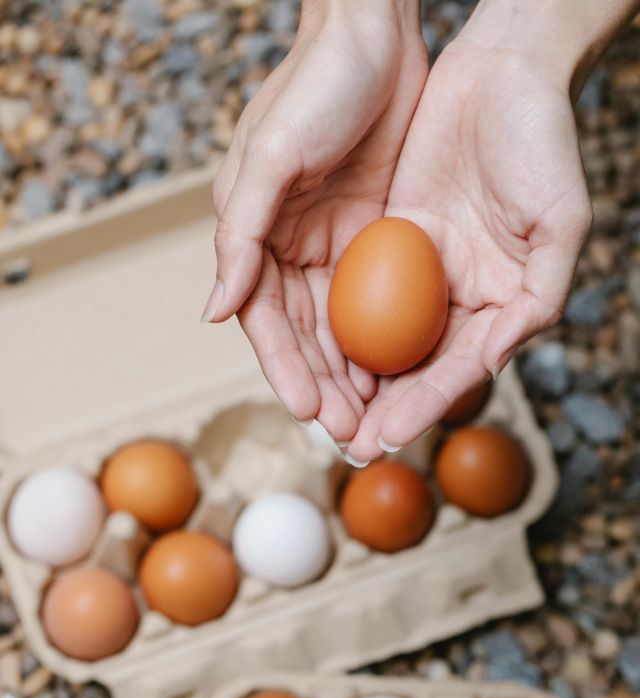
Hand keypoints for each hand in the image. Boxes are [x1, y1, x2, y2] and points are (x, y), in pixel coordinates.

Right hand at [204, 0, 426, 441]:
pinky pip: (379, 299)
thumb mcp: (268, 157)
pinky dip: (385, 336)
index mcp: (255, 235)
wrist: (376, 34)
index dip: (284, 367)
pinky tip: (401, 368)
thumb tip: (214, 314)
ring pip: (342, 326)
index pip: (266, 319)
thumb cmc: (315, 87)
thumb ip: (239, 236)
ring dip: (355, 373)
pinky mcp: (376, 234)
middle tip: (349, 430)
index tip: (307, 411)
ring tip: (375, 415)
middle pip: (305, 334)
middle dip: (324, 384)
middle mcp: (290, 247)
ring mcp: (335, 243)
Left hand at [347, 30, 592, 461]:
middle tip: (346, 443)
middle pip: (416, 367)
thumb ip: (537, 297)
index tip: (386, 435)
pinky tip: (314, 351)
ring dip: (354, 378)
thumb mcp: (559, 221)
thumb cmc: (542, 142)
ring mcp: (423, 272)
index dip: (423, 406)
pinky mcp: (390, 240)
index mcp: (501, 304)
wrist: (500, 73)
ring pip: (383, 338)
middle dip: (382, 408)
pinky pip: (360, 290)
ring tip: (324, 415)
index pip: (457, 369)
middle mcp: (460, 297)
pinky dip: (340, 323)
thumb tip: (495, 360)